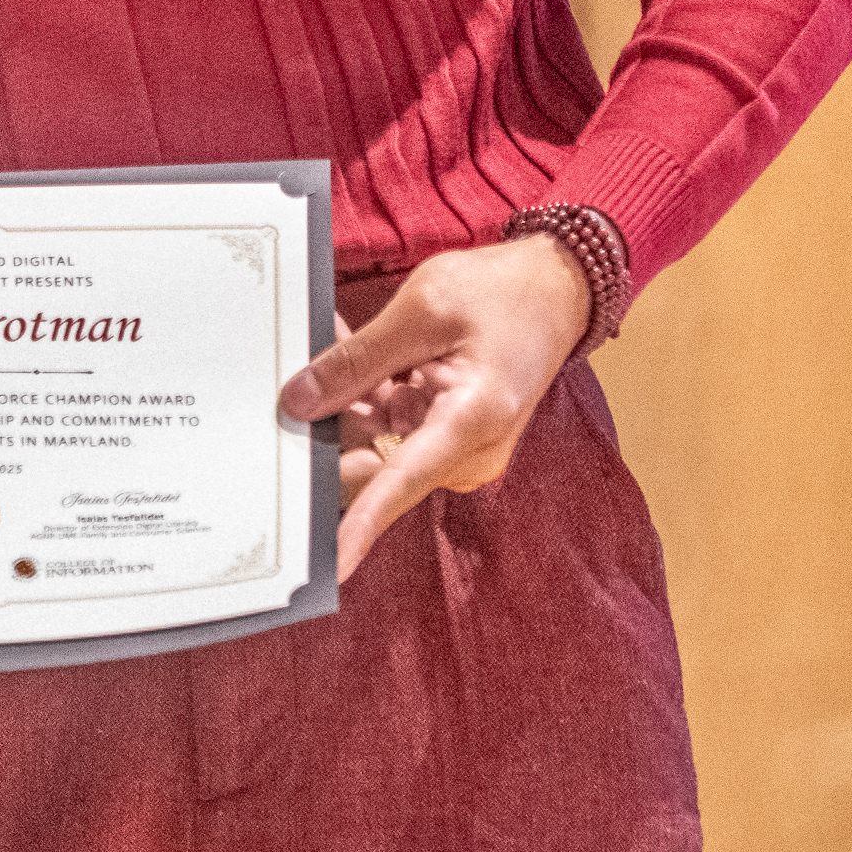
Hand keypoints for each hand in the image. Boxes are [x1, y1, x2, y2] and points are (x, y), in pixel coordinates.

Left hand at [276, 235, 592, 579]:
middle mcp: (469, 451)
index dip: (359, 524)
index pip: (401, 482)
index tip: (327, 563)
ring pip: (378, 441)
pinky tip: (348, 350)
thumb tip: (299, 402)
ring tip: (328, 339)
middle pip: (377, 463)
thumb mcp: (422, 310)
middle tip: (293, 378)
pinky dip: (369, 393)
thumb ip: (358, 359)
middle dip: (332, 423)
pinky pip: (393, 424)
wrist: (557, 288)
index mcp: (472, 421)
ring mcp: (460, 447)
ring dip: (349, 398)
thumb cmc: (504, 293)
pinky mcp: (449, 435)